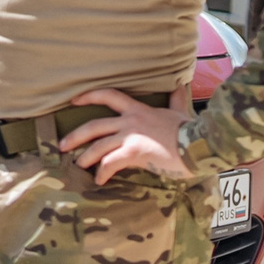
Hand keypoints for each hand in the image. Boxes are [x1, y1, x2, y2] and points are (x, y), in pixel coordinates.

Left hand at [59, 88, 190, 185]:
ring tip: (77, 165)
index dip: (89, 96)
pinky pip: (111, 163)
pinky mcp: (135, 152)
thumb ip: (175, 98)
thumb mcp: (180, 109)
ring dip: (85, 157)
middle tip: (63, 145)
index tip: (74, 100)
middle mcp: (131, 121)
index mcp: (139, 109)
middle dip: (75, 136)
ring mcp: (131, 136)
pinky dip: (102, 172)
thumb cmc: (191, 130)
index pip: (109, 95)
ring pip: (99, 145)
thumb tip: (179, 84)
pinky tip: (99, 179)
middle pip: (94, 125)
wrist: (201, 144)